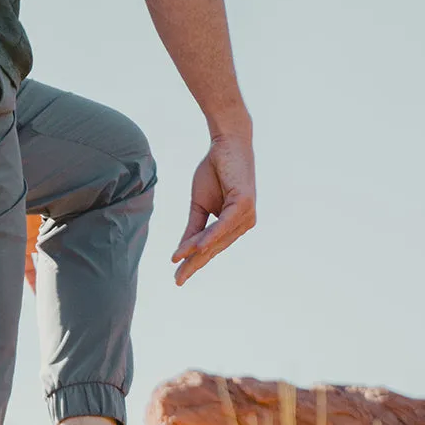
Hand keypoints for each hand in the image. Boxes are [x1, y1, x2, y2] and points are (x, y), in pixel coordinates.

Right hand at [172, 133, 255, 285]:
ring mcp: (246, 215)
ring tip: (178, 263)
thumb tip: (182, 252)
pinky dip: (211, 236)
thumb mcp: (199, 205)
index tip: (178, 278)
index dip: (193, 263)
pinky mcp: (244, 204)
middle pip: (213, 248)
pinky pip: (224, 225)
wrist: (226, 143)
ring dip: (196, 252)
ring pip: (216, 239)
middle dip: (194, 264)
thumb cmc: (214, 171)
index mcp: (233, 225)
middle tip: (177, 280)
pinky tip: (200, 248)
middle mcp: (243, 223)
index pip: (210, 248)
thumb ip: (194, 228)